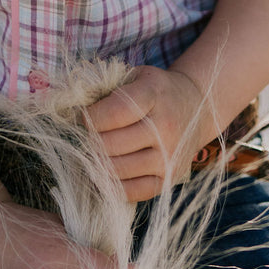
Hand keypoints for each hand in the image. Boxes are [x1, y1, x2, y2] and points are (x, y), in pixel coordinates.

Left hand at [85, 66, 207, 202]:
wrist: (197, 108)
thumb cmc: (156, 92)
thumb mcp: (136, 77)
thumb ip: (106, 88)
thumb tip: (71, 108)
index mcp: (154, 94)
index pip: (114, 112)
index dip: (90, 118)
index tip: (84, 117)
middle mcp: (165, 126)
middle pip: (110, 144)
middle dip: (90, 142)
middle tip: (87, 137)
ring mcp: (169, 155)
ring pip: (117, 170)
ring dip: (98, 164)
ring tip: (96, 153)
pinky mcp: (169, 178)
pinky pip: (133, 191)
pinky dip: (113, 185)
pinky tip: (108, 172)